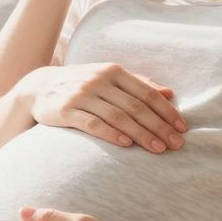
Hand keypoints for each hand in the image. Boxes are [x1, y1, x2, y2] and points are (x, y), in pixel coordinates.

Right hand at [16, 63, 186, 153]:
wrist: (39, 87)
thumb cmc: (81, 84)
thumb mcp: (108, 78)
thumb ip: (138, 84)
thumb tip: (169, 94)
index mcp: (113, 71)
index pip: (146, 92)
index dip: (166, 111)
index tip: (182, 128)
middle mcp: (99, 80)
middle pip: (135, 106)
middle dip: (159, 126)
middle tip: (176, 144)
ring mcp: (81, 94)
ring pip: (118, 116)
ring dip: (141, 134)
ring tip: (158, 149)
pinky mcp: (66, 110)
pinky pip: (92, 123)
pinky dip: (111, 134)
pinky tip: (126, 145)